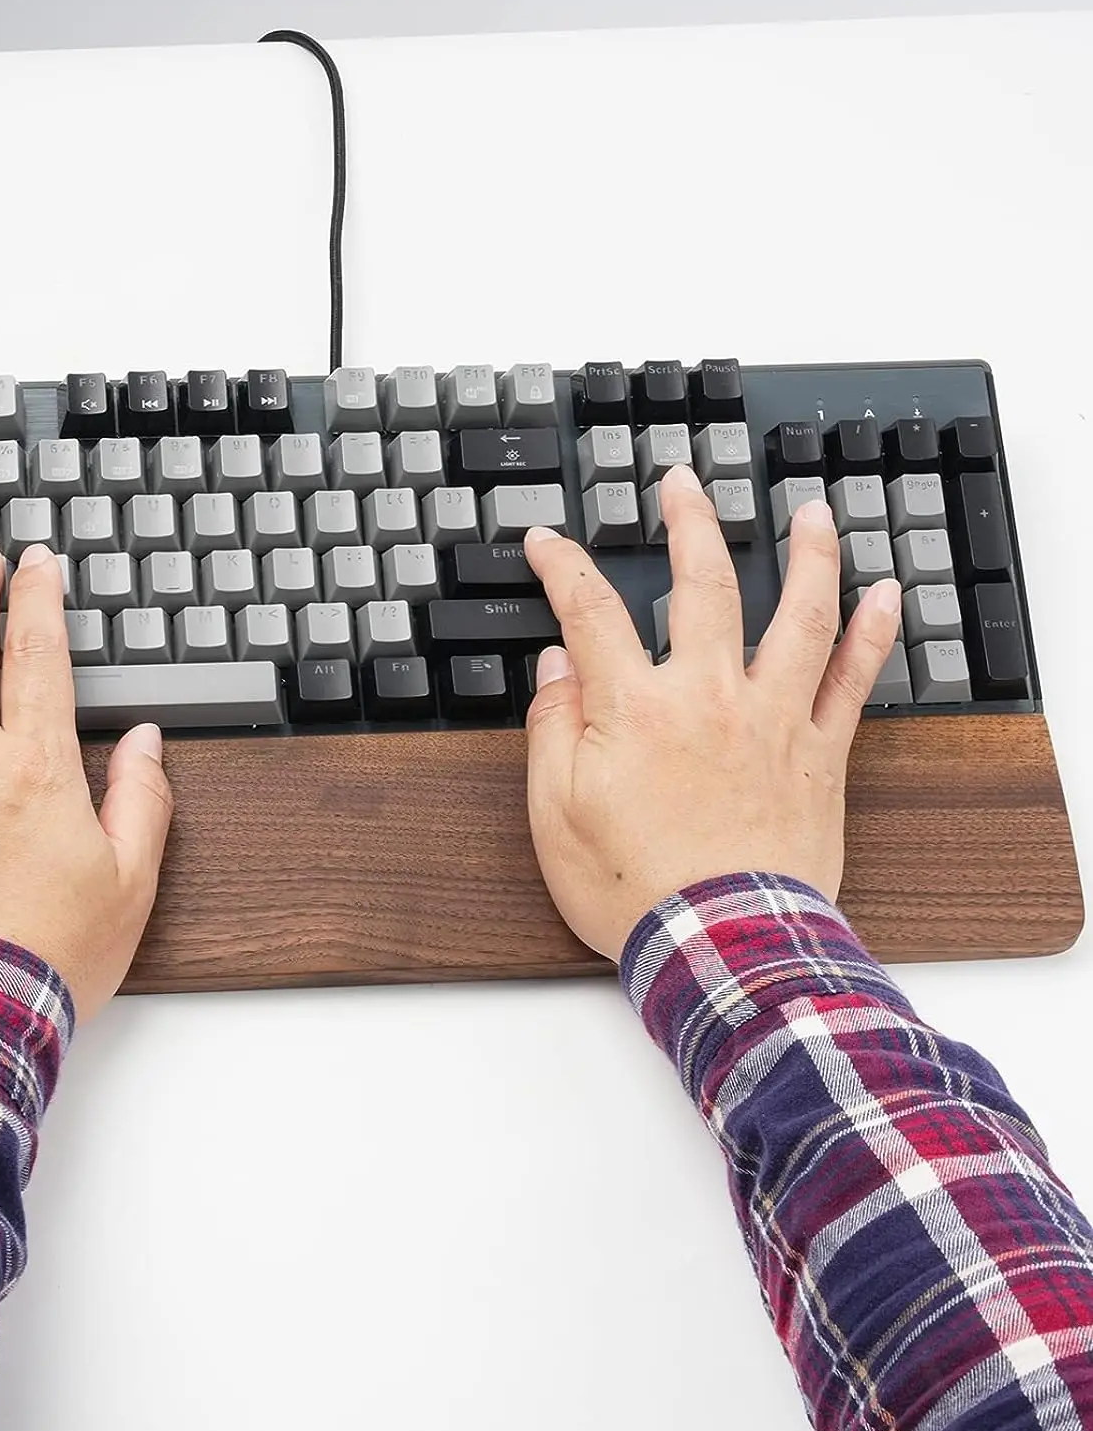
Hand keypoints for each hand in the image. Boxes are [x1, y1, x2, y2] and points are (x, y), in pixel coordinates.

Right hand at [522, 465, 900, 959]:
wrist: (720, 946)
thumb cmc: (635, 888)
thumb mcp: (555, 815)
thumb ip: (553, 730)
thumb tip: (557, 667)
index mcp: (635, 709)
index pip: (590, 612)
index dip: (563, 566)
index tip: (547, 541)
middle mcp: (709, 696)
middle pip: (705, 584)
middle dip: (691, 523)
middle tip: (684, 483)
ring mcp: (773, 720)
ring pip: (798, 615)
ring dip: (807, 555)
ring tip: (811, 513)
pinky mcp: (820, 756)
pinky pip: (852, 681)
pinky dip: (871, 634)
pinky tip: (884, 597)